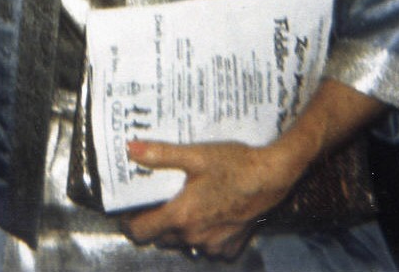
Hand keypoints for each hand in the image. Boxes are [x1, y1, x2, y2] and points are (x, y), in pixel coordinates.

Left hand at [121, 139, 293, 259]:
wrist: (271, 177)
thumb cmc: (233, 164)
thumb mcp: (194, 154)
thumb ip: (160, 154)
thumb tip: (130, 149)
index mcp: (181, 216)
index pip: (140, 231)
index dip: (129, 222)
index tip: (127, 210)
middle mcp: (193, 236)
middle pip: (160, 238)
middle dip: (153, 223)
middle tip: (154, 201)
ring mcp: (212, 245)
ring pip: (182, 244)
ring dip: (176, 230)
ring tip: (179, 205)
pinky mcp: (230, 246)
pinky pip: (207, 248)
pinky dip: (201, 236)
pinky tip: (205, 216)